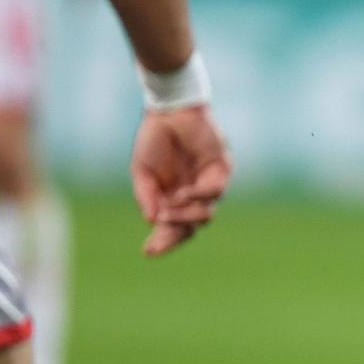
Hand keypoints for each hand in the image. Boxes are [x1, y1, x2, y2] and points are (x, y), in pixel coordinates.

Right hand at [130, 105, 232, 255]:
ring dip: (185, 216)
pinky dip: (198, 196)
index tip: (147, 252)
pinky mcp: (221, 170)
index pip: (171, 229)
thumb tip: (151, 220)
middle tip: (157, 245)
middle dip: (172, 239)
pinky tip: (183, 193)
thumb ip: (146, 196)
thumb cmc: (155, 140)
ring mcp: (207, 185)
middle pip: (189, 229)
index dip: (162, 242)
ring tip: (168, 208)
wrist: (170, 112)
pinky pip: (215, 191)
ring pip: (205, 215)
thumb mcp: (142, 172)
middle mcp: (192, 197)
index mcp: (172, 200)